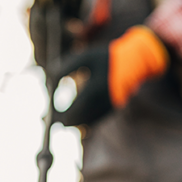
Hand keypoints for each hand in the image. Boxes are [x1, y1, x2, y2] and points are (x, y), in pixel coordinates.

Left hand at [55, 26, 169, 126]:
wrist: (132, 63)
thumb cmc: (104, 58)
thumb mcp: (84, 58)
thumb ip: (66, 67)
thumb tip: (49, 79)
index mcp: (94, 89)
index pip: (73, 109)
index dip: (61, 115)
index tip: (51, 114)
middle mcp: (102, 102)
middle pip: (79, 120)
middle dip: (65, 121)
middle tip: (53, 121)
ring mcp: (109, 108)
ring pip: (87, 123)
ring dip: (74, 123)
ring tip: (62, 122)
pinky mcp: (112, 110)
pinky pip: (96, 120)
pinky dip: (85, 121)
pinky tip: (76, 120)